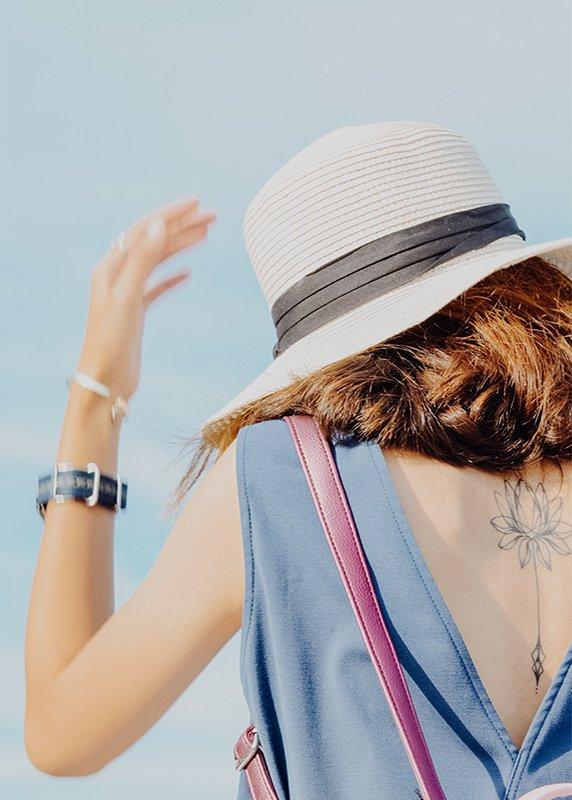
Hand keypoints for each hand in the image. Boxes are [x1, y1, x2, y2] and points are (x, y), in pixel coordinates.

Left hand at [76, 197, 215, 400]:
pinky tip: (188, 274)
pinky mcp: (136, 313)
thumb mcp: (128, 296)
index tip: (197, 204)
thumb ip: (143, 259)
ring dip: (181, 246)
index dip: (171, 215)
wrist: (105, 380)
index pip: (144, 230)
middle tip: (212, 217)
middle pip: (153, 242)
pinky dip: (172, 277)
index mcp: (110, 267)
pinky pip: (157, 286)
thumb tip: (159, 224)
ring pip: (158, 261)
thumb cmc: (110, 341)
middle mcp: (117, 276)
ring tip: (206, 235)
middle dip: (182, 227)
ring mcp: (127, 294)